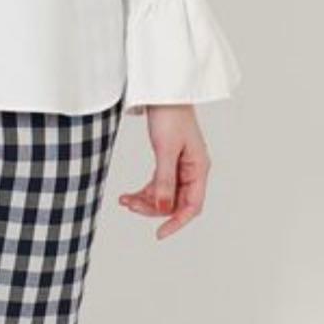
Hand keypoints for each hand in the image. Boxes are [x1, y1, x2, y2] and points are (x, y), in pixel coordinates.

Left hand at [118, 104, 209, 239]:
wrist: (162, 89)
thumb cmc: (169, 114)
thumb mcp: (165, 149)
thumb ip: (164, 180)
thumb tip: (161, 208)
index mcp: (199, 168)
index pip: (192, 206)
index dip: (177, 222)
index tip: (159, 234)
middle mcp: (193, 169)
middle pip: (176, 201)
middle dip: (153, 208)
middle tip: (130, 205)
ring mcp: (181, 164)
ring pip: (165, 194)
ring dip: (146, 200)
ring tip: (125, 200)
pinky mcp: (169, 158)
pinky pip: (159, 183)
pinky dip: (145, 189)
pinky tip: (130, 194)